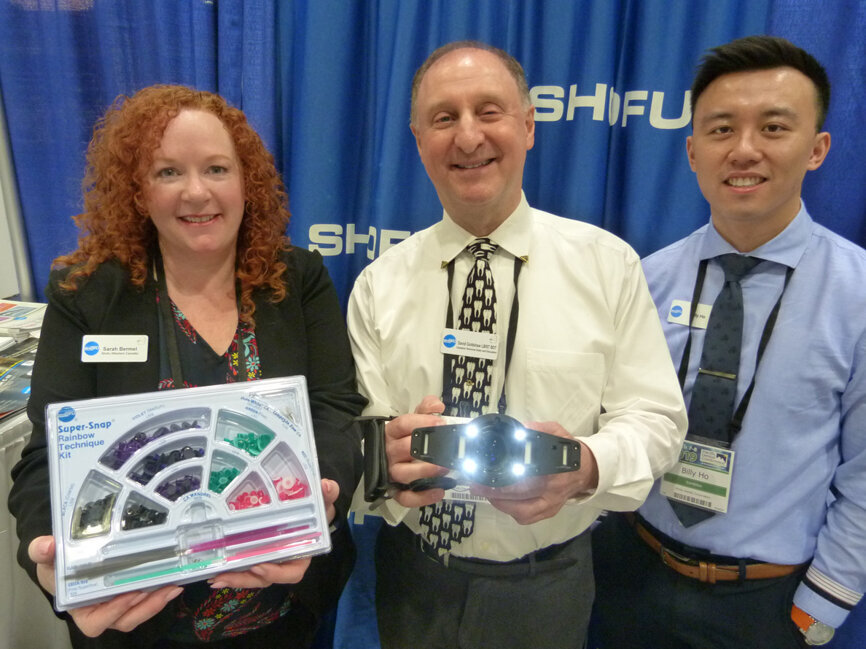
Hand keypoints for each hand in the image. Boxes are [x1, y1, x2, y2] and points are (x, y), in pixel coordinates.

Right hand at [29, 536, 181, 636]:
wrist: (66, 560)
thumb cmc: (56, 566)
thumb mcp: (46, 558)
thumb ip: (42, 552)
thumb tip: (47, 544)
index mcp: (80, 608)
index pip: (96, 621)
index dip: (114, 612)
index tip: (129, 595)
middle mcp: (101, 610)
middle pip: (125, 619)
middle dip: (146, 607)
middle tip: (163, 589)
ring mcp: (119, 603)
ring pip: (139, 612)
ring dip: (158, 601)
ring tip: (173, 585)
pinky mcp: (132, 593)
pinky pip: (147, 600)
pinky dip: (160, 592)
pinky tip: (174, 579)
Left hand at [208, 478, 339, 589]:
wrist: (309, 508)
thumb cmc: (317, 509)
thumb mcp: (324, 501)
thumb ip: (328, 494)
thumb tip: (326, 486)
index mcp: (302, 554)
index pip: (291, 572)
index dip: (276, 573)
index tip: (259, 565)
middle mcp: (284, 561)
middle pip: (265, 578)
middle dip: (244, 579)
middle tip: (224, 576)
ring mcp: (269, 559)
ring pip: (252, 575)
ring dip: (233, 578)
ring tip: (214, 577)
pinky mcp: (256, 552)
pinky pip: (244, 565)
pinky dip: (230, 568)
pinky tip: (212, 569)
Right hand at [386, 396, 449, 507]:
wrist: (386, 458)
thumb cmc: (404, 438)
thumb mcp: (414, 420)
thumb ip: (425, 409)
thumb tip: (436, 405)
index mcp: (392, 433)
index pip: (402, 424)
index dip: (421, 423)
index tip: (440, 423)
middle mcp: (389, 452)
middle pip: (404, 449)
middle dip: (427, 448)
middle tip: (448, 447)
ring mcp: (391, 473)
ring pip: (404, 474)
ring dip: (426, 471)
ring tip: (444, 468)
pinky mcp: (396, 491)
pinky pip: (405, 497)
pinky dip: (421, 497)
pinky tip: (438, 492)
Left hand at [470, 421, 598, 524]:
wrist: (587, 471)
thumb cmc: (569, 451)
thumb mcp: (557, 432)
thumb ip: (539, 429)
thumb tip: (521, 429)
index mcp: (555, 470)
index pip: (528, 477)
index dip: (505, 477)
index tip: (487, 470)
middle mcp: (553, 492)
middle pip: (520, 497)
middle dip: (494, 491)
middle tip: (475, 483)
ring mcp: (551, 506)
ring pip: (521, 512)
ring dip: (499, 503)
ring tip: (483, 491)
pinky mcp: (548, 513)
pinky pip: (525, 518)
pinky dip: (509, 511)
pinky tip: (498, 500)